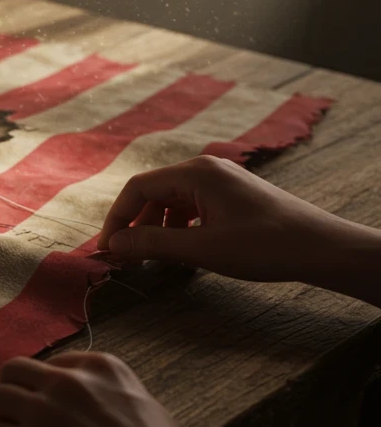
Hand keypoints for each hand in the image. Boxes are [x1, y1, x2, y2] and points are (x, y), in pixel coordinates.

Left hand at [0, 352, 214, 426]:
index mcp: (100, 366)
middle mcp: (67, 380)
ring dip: (3, 417)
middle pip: (14, 370)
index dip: (48, 386)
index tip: (54, 407)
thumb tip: (98, 404)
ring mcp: (44, 411)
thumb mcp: (145, 406)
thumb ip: (113, 394)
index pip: (52, 363)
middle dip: (15, 391)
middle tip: (24, 418)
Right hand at [97, 155, 353, 280]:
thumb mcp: (201, 248)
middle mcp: (205, 168)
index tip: (108, 248)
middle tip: (126, 258)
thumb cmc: (263, 246)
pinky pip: (190, 205)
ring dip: (156, 228)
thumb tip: (114, 245)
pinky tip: (181, 248)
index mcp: (196, 173)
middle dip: (135, 225)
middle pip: (152, 192)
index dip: (116, 218)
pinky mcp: (230, 194)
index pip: (138, 187)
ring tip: (152, 257)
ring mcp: (220, 180)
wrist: (320, 247)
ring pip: (170, 200)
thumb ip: (152, 244)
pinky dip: (177, 226)